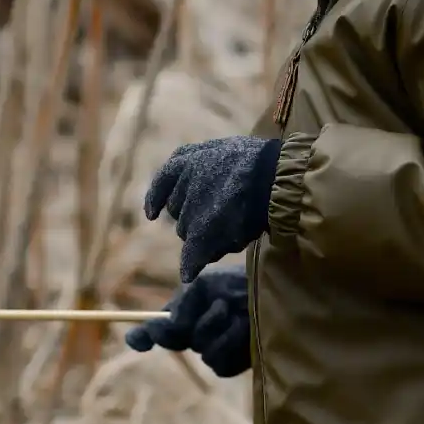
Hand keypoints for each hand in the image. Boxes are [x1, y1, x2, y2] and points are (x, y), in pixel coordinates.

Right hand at [125, 268, 250, 376]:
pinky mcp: (229, 364)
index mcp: (183, 314)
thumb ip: (183, 304)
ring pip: (202, 352)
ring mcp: (211, 350)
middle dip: (199, 322)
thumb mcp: (206, 285)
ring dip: (221, 331)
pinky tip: (244, 329)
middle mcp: (193, 334)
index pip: (156, 329)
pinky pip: (219, 363)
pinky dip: (232, 343)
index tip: (137, 340)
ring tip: (238, 313)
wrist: (268, 293)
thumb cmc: (237, 284)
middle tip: (221, 306)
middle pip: (177, 340)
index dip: (143, 336)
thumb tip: (172, 324)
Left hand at [144, 135, 281, 283]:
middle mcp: (183, 186)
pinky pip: (192, 255)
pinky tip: (188, 274)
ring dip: (201, 235)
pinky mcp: (201, 234)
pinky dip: (190, 265)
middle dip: (193, 216)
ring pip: (188, 232)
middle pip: (179, 212)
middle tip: (219, 217)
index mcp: (186, 162)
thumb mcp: (224, 149)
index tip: (151, 213)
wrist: (272, 177)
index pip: (163, 181)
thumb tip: (190, 169)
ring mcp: (191, 211)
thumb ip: (204, 160)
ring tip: (230, 231)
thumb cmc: (256, 162)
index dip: (156, 198)